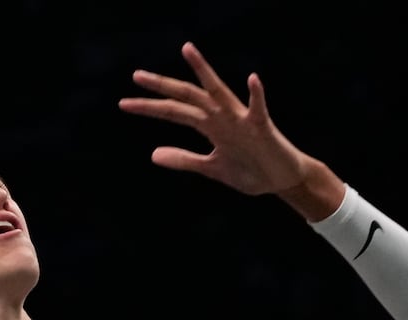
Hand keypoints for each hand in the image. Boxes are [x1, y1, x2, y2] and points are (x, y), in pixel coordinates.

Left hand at [120, 42, 311, 197]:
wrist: (283, 182)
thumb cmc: (251, 171)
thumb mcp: (211, 168)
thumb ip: (184, 159)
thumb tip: (153, 155)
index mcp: (210, 126)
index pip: (174, 112)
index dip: (150, 108)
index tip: (124, 104)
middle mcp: (222, 118)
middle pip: (188, 97)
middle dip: (163, 88)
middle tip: (136, 76)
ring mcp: (241, 121)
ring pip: (218, 92)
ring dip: (204, 71)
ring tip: (187, 50)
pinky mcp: (262, 128)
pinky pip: (258, 109)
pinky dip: (256, 94)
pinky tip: (252, 79)